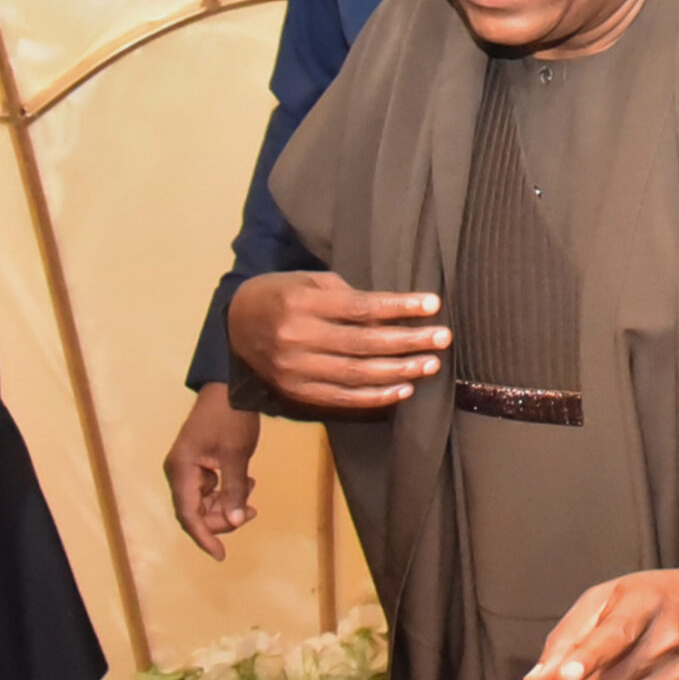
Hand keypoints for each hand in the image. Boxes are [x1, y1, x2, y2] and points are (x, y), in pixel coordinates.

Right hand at [165, 384, 261, 559]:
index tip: (221, 555)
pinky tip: (247, 481)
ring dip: (226, 504)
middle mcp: (178, 472)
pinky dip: (227, 490)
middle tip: (251, 511)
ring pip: (204, 501)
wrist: (231, 386)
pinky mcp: (199, 462)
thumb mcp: (237, 454)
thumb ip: (234, 489)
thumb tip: (234, 520)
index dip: (204, 537)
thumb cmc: (232, 417)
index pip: (189, 515)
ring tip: (251, 492)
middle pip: (195, 511)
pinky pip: (210, 487)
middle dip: (221, 518)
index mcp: (181, 470)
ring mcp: (187, 467)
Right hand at [227, 270, 447, 412]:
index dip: (399, 307)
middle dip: (408, 341)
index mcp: (301, 303)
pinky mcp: (295, 391)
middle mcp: (296, 338)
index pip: (360, 307)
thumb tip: (395, 314)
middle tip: (443, 338)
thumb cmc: (284, 294)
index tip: (433, 304)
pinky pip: (342, 398)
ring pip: (356, 374)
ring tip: (431, 364)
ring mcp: (295, 369)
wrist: (235, 324)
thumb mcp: (311, 281)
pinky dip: (375, 396)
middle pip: (363, 343)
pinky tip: (404, 388)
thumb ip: (348, 296)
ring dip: (399, 371)